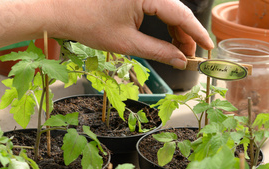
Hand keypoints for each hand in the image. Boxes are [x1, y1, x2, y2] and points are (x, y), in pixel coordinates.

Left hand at [50, 0, 213, 68]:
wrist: (59, 9)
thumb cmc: (87, 23)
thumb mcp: (127, 42)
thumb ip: (159, 52)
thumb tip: (182, 62)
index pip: (181, 14)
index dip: (197, 33)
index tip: (209, 48)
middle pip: (177, 11)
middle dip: (187, 35)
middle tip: (192, 57)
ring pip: (169, 10)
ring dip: (176, 31)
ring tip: (179, 52)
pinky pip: (157, 7)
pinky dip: (164, 24)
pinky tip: (167, 41)